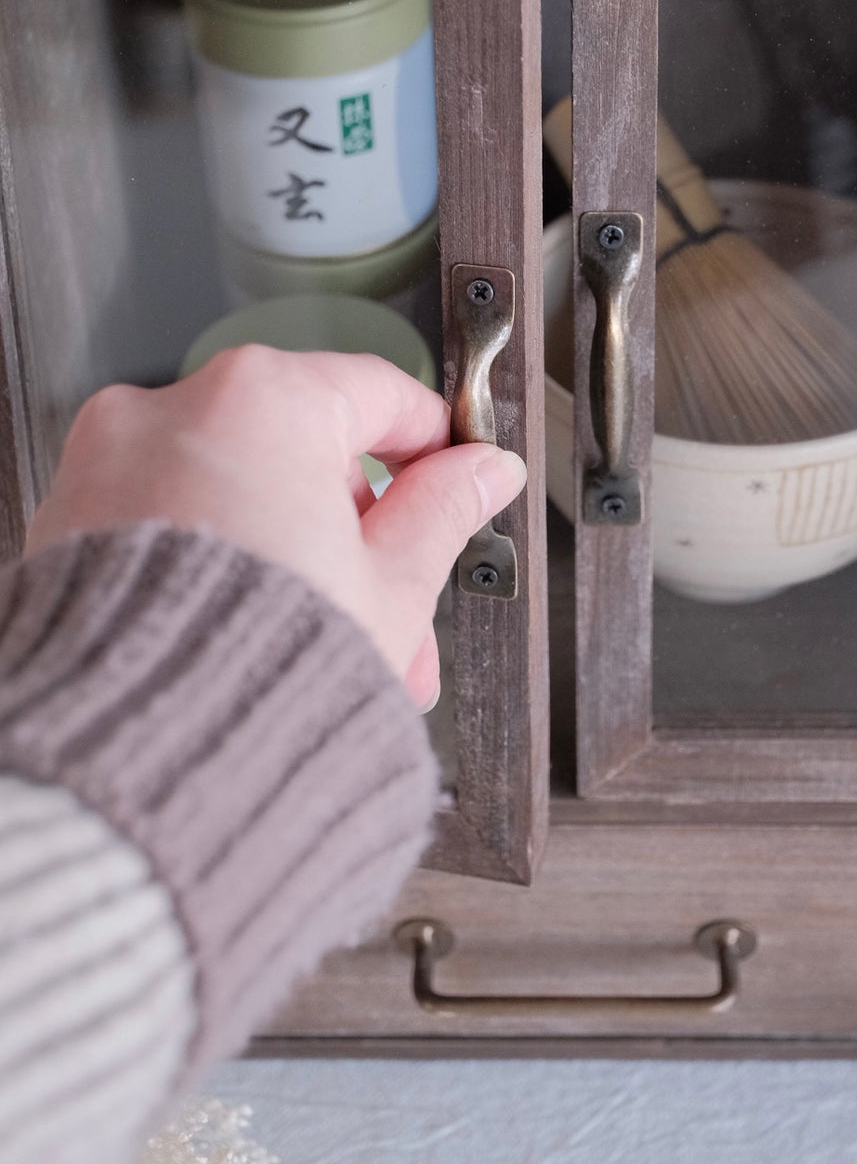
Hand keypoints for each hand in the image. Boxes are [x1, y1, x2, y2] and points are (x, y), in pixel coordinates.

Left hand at [25, 348, 527, 710]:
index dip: (432, 442)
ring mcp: (109, 465)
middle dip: (360, 540)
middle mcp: (172, 412)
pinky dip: (222, 569)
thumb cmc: (254, 677)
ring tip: (337, 654)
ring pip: (237, 493)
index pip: (377, 392)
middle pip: (302, 452)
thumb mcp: (392, 586)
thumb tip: (482, 474)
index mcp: (265, 403)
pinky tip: (263, 646)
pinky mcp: (67, 524)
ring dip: (296, 560)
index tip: (453, 475)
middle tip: (400, 607)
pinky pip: (172, 524)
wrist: (136, 771)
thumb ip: (443, 511)